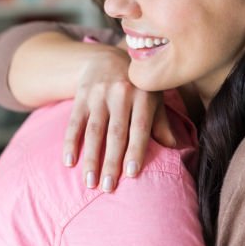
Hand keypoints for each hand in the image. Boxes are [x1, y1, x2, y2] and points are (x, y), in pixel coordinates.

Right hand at [64, 47, 175, 191]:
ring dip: (90, 158)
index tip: (131, 174)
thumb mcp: (154, 98)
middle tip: (108, 188)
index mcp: (143, 96)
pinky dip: (70, 142)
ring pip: (94, 131)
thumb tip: (176, 148)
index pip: (139, 128)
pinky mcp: (80, 96)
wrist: (108, 57)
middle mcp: (121, 94)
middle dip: (111, 162)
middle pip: (115, 133)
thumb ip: (161, 122)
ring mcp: (98, 95)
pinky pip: (74, 122)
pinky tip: (68, 162)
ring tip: (89, 182)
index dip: (136, 150)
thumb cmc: (137, 85)